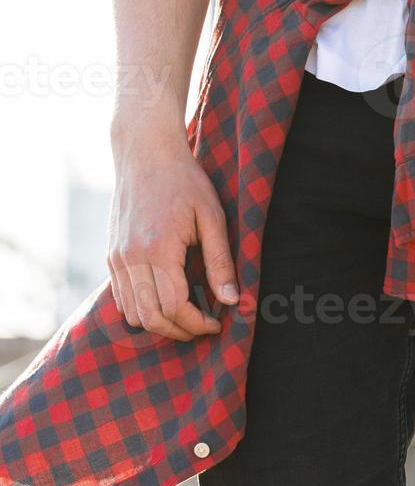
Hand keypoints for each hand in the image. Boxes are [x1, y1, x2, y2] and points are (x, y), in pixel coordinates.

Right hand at [108, 122, 236, 338]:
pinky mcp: (111, 255)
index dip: (197, 323)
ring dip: (159, 323)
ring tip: (188, 317)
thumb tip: (232, 300)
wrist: (146, 155)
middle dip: (179, 330)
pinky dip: (142, 309)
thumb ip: (220, 262)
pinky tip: (166, 301)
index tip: (217, 324)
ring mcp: (115, 258)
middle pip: (150, 317)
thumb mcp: (212, 217)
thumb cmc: (185, 182)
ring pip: (131, 312)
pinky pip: (121, 296)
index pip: (174, 307)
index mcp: (157, 251)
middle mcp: (129, 259)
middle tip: (204, 327)